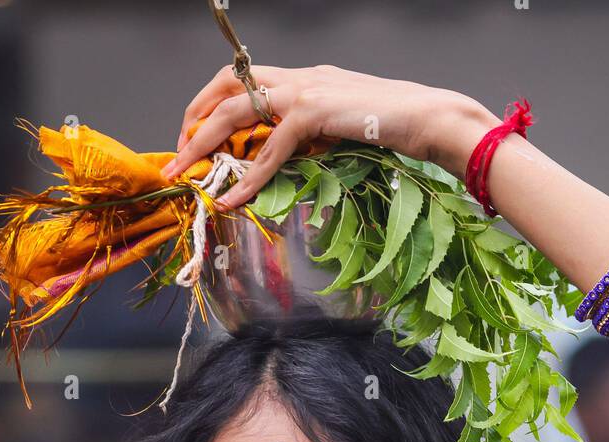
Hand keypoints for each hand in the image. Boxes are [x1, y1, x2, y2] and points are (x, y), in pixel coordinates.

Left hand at [162, 63, 495, 209]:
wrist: (430, 117)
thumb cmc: (397, 129)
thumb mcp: (344, 131)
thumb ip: (314, 139)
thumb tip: (288, 164)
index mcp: (304, 79)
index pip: (243, 82)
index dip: (211, 108)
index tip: (196, 140)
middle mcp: (298, 77)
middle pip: (226, 86)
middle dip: (193, 120)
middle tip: (177, 157)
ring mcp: (305, 91)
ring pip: (236, 111)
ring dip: (205, 144)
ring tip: (187, 175)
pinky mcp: (316, 112)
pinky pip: (271, 147)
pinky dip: (249, 175)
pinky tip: (235, 197)